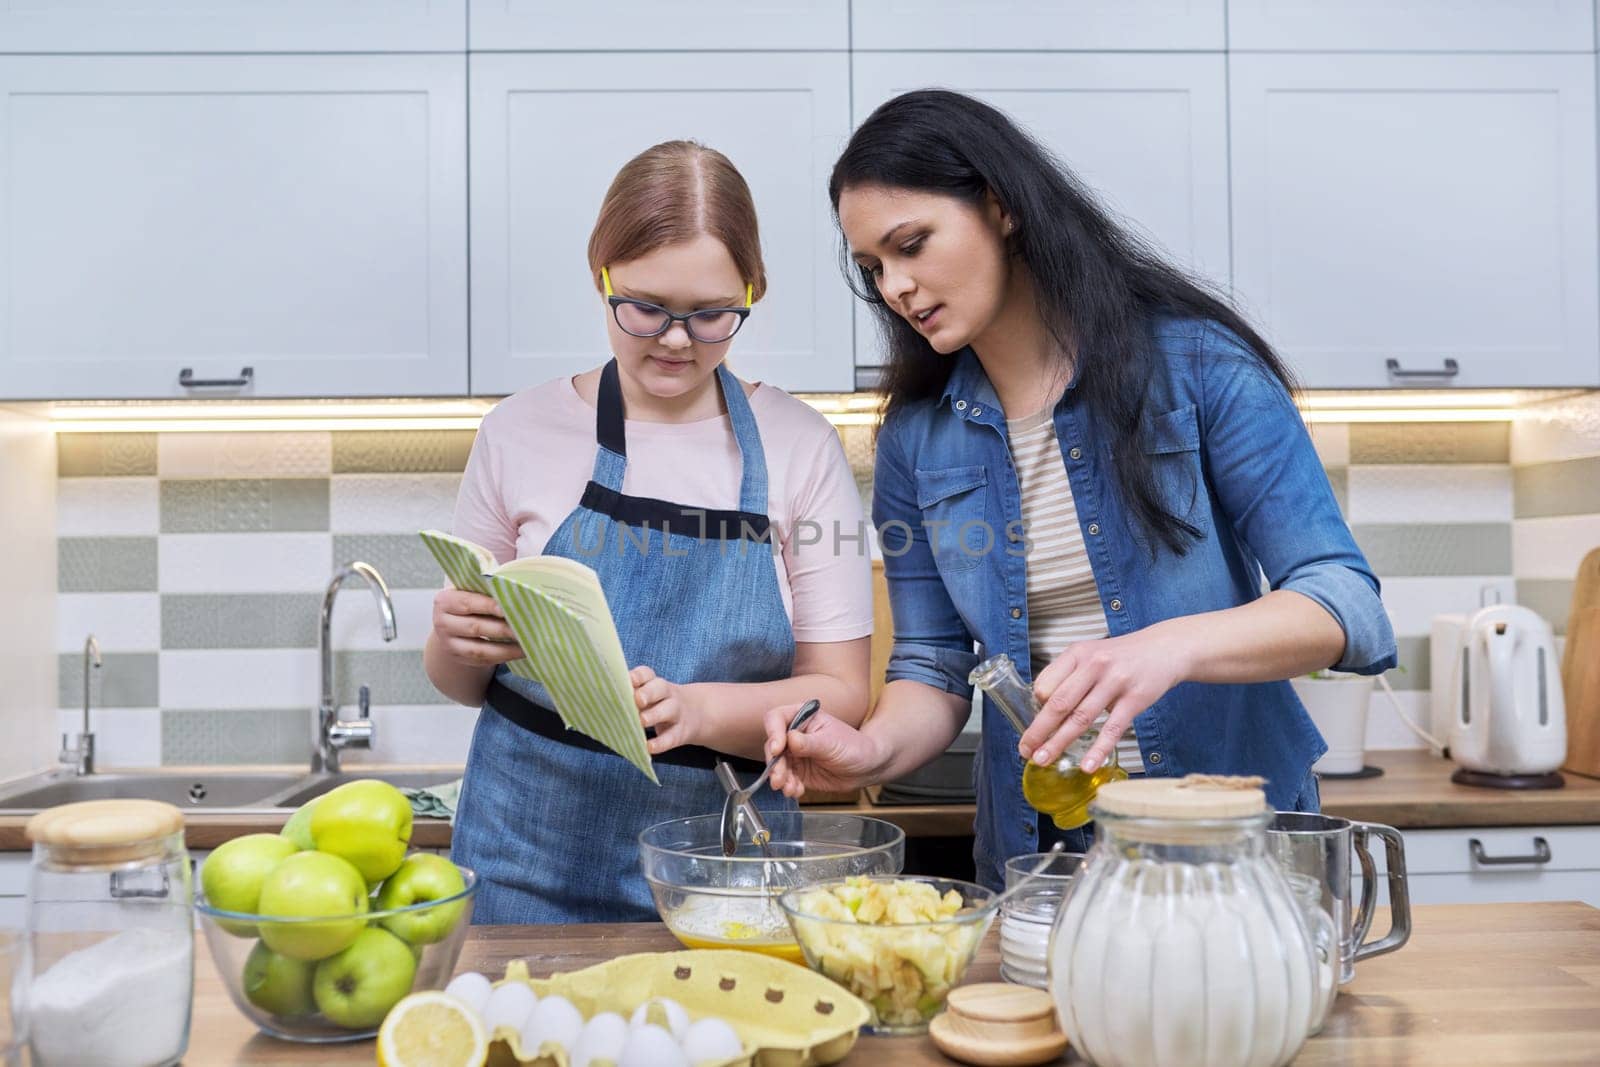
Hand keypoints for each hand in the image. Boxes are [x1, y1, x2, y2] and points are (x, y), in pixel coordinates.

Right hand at [430, 588, 523, 667]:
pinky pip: (484, 660)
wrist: (452, 624)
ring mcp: (449, 644)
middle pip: (475, 627)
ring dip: (507, 648)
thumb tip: (511, 582)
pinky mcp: (460, 658)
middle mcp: (442, 623)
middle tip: (528, 626)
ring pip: (480, 649)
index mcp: (444, 601)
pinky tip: (521, 652)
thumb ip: (485, 584)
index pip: (467, 603)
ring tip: (528, 642)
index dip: (489, 605)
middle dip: (504, 628)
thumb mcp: (471, 588)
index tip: (510, 607)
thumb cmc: (470, 600)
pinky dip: (504, 656)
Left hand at [631, 666, 703, 754]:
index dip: (637, 676)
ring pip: (668, 710)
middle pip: (660, 688)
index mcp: (654, 683)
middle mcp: (667, 694)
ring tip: (641, 722)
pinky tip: (649, 747)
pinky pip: (671, 737)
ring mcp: (676, 712)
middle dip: (648, 693)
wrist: (695, 714)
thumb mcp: (648, 695)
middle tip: (637, 700)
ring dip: (655, 715)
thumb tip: (600, 702)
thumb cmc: (657, 704)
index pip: (647, 674)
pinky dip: (661, 743)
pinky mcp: (681, 732)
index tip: (627, 680)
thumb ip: (629, 697)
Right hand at [762, 705, 885, 798]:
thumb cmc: (854, 746)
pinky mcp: (798, 771)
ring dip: (780, 778)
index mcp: (802, 717)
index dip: (773, 733)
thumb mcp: (831, 743)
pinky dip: (789, 786)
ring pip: (777, 765)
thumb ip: (809, 742)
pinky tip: (797, 790)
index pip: (776, 719)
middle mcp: (795, 734)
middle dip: (775, 764)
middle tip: (778, 778)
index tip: (778, 749)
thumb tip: (790, 740)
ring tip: (790, 788)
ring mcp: (795, 753)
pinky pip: (786, 779)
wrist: (866, 767)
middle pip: (772, 745)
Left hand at [1022, 627, 1190, 772]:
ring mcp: (1115, 682)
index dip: (1035, 708)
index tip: (1031, 726)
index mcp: (1077, 654)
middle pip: (1059, 703)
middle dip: (1038, 731)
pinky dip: (1098, 749)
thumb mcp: (1090, 654)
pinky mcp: (1134, 699)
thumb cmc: (1122, 656)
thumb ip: (1068, 676)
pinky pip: (1112, 729)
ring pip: (1081, 718)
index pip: (1045, 683)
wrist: (1164, 649)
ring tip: (1044, 759)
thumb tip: (1043, 705)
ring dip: (1059, 742)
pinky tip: (1087, 764)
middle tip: (1025, 750)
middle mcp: (1094, 665)